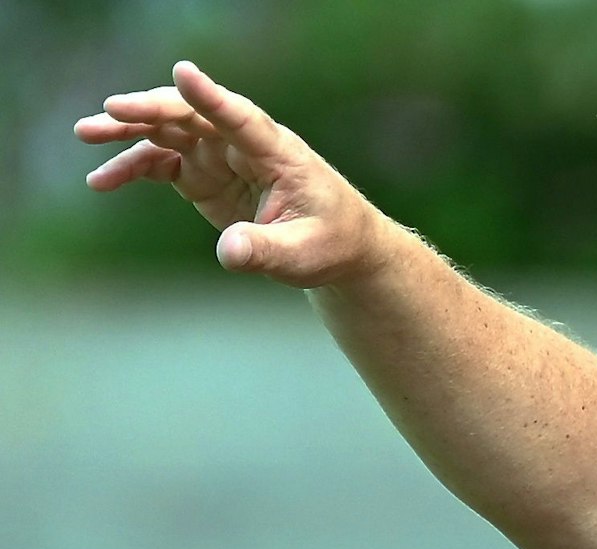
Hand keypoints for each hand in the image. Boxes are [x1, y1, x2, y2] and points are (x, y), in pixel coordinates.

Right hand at [75, 60, 393, 287]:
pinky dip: (132, 168)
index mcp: (277, 153)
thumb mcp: (302, 254)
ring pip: (169, 131)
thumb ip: (265, 250)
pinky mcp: (204, 175)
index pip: (242, 118)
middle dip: (152, 109)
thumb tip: (229, 251)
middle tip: (111, 109)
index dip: (212, 97)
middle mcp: (244, 146)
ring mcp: (220, 156)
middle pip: (193, 115)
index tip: (184, 72)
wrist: (335, 246)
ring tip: (87, 134)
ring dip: (129, 131)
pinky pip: (161, 162)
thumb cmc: (329, 243)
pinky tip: (101, 181)